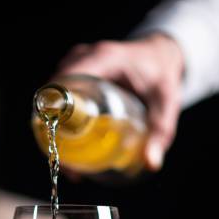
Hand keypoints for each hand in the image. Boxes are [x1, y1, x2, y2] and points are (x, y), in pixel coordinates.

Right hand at [56, 34, 184, 170]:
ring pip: (53, 92)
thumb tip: (151, 163)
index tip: (54, 134)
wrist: (160, 54)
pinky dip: (59, 114)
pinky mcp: (77, 71)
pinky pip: (60, 92)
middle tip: (62, 155)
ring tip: (65, 153)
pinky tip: (67, 139)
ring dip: (53, 121)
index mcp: (105, 58)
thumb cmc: (162, 74)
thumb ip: (161, 132)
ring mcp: (79, 63)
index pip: (67, 78)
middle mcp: (87, 57)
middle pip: (55, 89)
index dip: (54, 105)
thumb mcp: (166, 103)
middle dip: (52, 122)